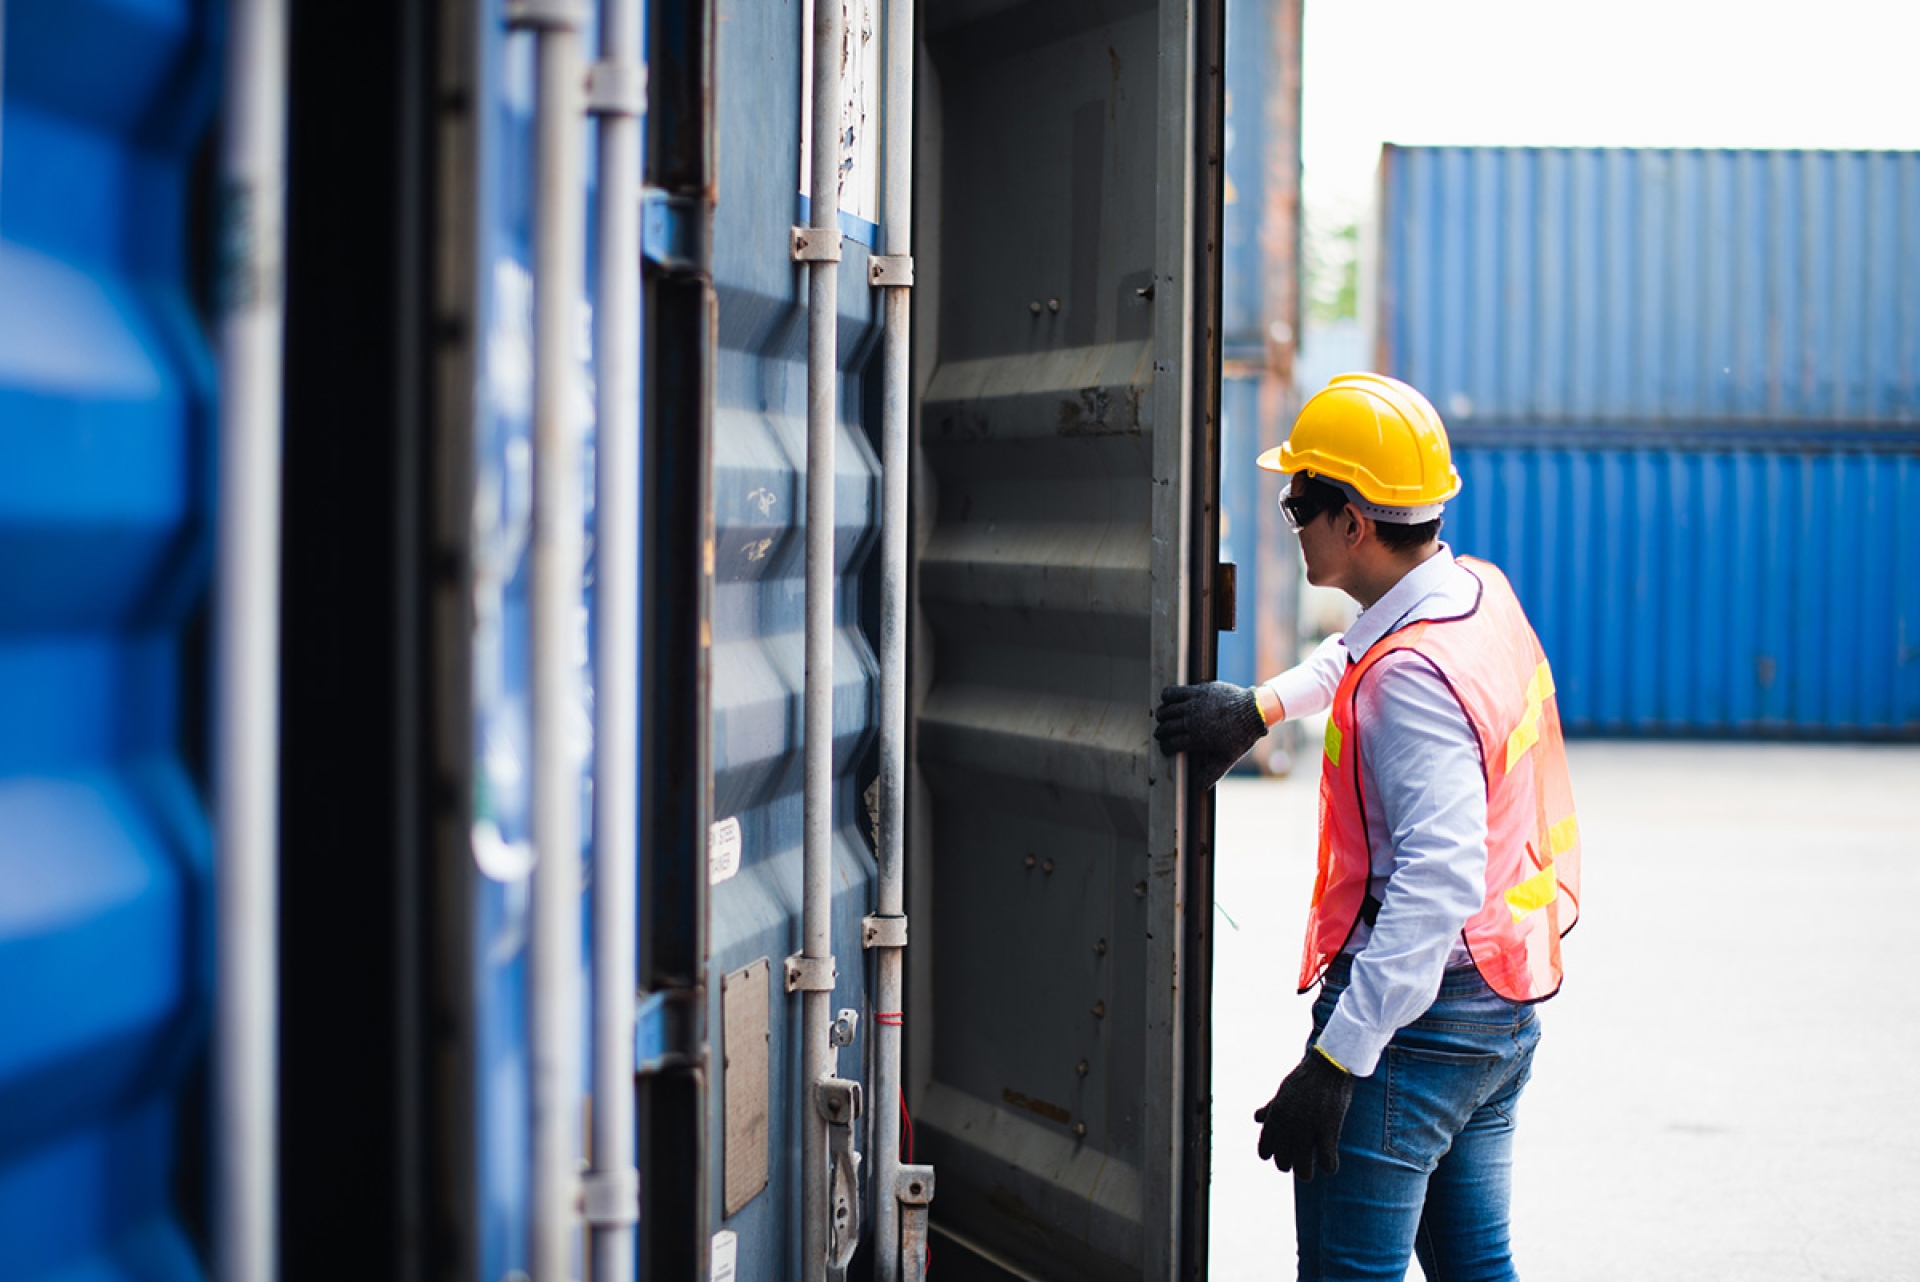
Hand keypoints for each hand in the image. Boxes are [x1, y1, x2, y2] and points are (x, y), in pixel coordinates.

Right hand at [1153, 682, 1266, 789]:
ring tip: (1162, 718)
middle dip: (1161, 732)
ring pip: (1168, 710)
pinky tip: (1166, 700)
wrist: (1254, 710)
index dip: (1165, 747)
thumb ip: (1214, 772)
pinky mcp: (1198, 691)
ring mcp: (1194, 705)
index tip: (1165, 748)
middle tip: (1160, 733)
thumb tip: (1202, 787)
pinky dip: (1167, 697)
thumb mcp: (1229, 757)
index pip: (1172, 743)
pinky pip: (1175, 692)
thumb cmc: (1242, 734)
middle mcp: (1192, 721)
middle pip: (1167, 727)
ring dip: (1162, 715)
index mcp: (1197, 738)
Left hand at [1254, 1047, 1352, 1179]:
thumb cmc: (1306, 1079)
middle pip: (1283, 1162)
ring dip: (1306, 1173)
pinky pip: (1326, 1161)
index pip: (1265, 1149)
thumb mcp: (1283, 1092)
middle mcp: (1288, 1125)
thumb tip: (1257, 1118)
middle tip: (1298, 1165)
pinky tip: (1331, 1164)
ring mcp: (1307, 1128)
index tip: (1280, 1156)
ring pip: (1303, 1168)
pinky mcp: (1328, 1129)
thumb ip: (1270, 1108)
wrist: (1329, 1065)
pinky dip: (1329, 1166)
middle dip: (1290, 1166)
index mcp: (1275, 1116)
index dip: (1272, 1155)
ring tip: (1309, 1173)